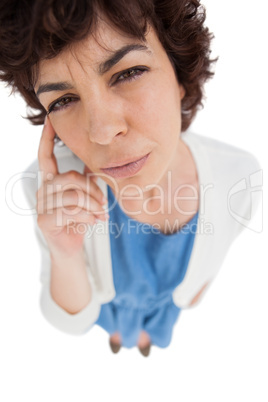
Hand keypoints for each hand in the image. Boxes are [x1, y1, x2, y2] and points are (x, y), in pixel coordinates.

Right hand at [36, 116, 107, 256]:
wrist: (72, 248)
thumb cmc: (79, 219)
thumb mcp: (84, 196)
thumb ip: (86, 179)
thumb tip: (100, 160)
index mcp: (51, 181)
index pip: (46, 156)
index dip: (47, 138)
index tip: (50, 118)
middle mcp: (43, 190)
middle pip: (69, 177)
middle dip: (92, 190)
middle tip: (104, 203)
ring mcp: (41, 206)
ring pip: (73, 196)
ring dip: (92, 206)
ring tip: (101, 214)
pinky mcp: (44, 221)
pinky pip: (71, 212)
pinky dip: (88, 217)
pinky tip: (93, 222)